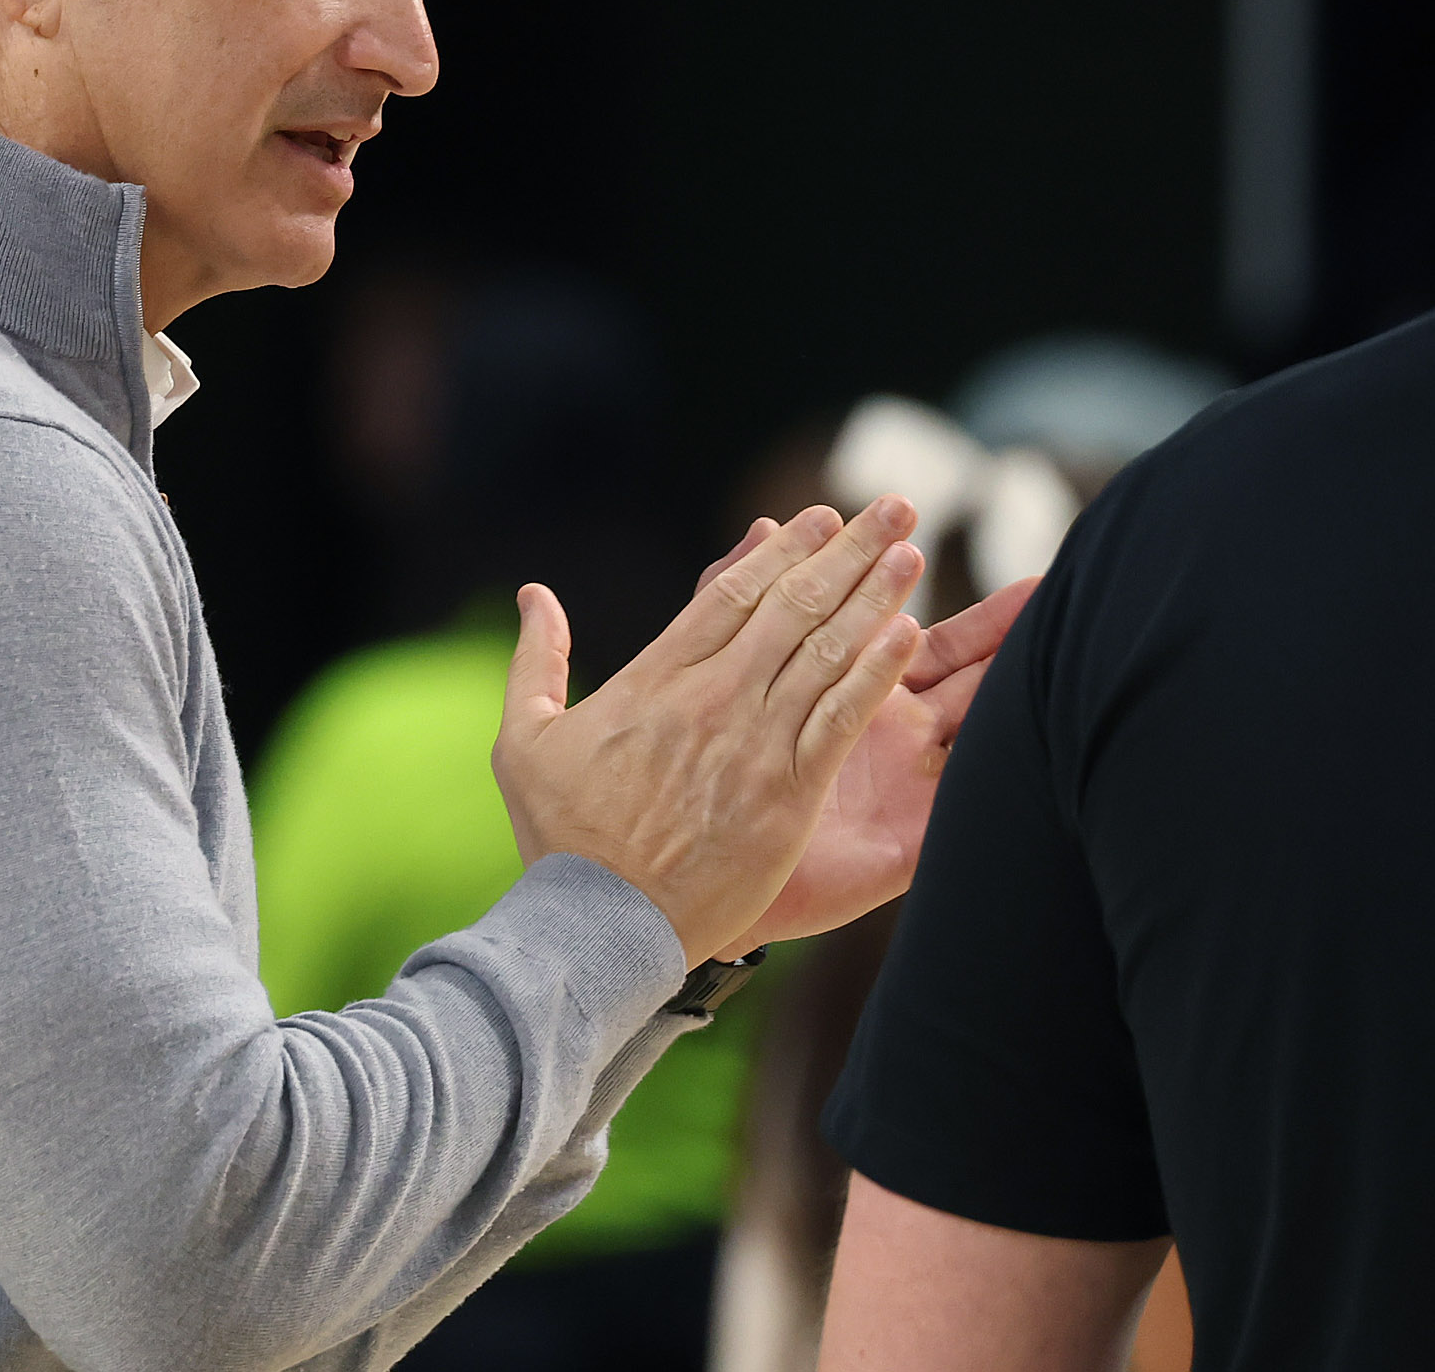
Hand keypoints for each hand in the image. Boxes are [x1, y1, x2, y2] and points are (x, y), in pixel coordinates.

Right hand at [495, 500, 926, 968]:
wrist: (599, 924)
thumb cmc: (560, 839)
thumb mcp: (524, 738)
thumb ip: (536, 658)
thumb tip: (533, 594)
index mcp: (653, 680)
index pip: (729, 595)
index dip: (780, 551)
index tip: (816, 519)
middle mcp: (711, 699)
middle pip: (790, 606)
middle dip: (846, 551)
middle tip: (890, 509)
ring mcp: (752, 745)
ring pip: (824, 651)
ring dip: (873, 595)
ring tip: (911, 553)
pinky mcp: (786, 795)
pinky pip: (840, 719)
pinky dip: (875, 672)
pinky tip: (908, 633)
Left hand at [716, 536, 1037, 956]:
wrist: (689, 878)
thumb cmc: (706, 782)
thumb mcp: (713, 679)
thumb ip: (730, 603)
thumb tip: (762, 526)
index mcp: (848, 687)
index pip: (899, 623)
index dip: (927, 586)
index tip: (953, 537)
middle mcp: (891, 729)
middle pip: (961, 667)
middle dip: (1002, 628)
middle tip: (1052, 586)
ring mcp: (908, 782)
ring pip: (977, 726)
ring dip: (1014, 691)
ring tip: (1064, 653)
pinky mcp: (912, 842)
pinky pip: (960, 806)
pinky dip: (982, 773)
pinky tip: (1008, 742)